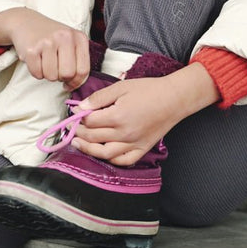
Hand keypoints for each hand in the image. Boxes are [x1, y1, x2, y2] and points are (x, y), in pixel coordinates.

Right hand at [0, 8, 89, 88]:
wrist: (26, 22)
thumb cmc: (51, 37)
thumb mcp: (70, 42)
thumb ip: (78, 61)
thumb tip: (74, 85)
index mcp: (79, 37)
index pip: (83, 70)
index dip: (76, 82)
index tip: (69, 82)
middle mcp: (65, 37)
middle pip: (67, 74)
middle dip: (60, 77)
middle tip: (55, 68)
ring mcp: (47, 42)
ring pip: (51, 77)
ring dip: (47, 74)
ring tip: (44, 61)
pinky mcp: (31, 49)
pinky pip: (37, 74)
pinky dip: (36, 72)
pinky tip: (36, 60)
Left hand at [72, 65, 218, 164]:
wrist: (174, 98)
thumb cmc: (149, 90)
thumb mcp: (121, 87)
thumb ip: (99, 97)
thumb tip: (81, 107)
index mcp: (118, 115)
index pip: (90, 121)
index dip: (78, 118)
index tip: (74, 114)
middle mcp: (125, 133)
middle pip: (93, 137)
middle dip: (79, 132)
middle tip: (72, 128)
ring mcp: (134, 143)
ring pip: (104, 153)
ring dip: (88, 149)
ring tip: (78, 143)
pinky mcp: (142, 149)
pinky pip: (124, 161)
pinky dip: (111, 160)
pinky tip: (102, 153)